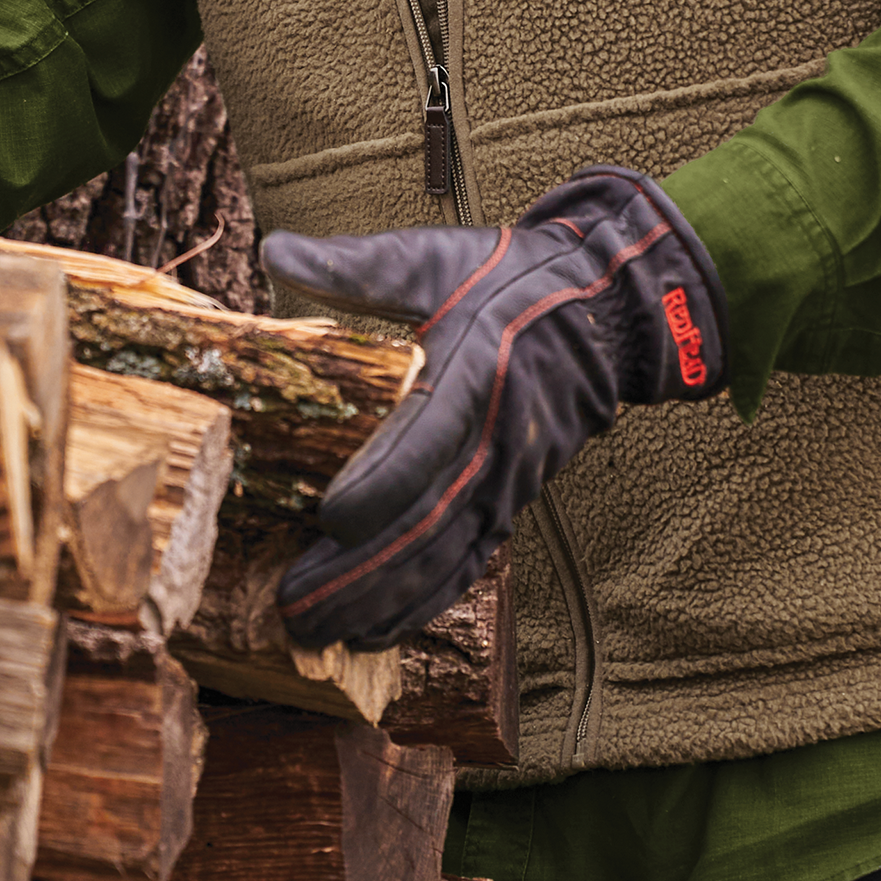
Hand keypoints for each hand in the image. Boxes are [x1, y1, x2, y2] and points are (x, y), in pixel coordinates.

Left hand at [267, 165, 727, 649]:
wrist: (608, 309)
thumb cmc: (513, 278)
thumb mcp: (434, 259)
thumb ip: (353, 266)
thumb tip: (272, 246)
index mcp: (473, 373)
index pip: (427, 440)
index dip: (381, 485)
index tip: (327, 517)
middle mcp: (496, 439)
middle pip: (427, 521)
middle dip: (359, 572)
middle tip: (295, 607)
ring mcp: (509, 479)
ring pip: (444, 555)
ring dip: (382, 600)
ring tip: (319, 634)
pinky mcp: (514, 499)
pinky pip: (468, 562)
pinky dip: (424, 601)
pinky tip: (377, 631)